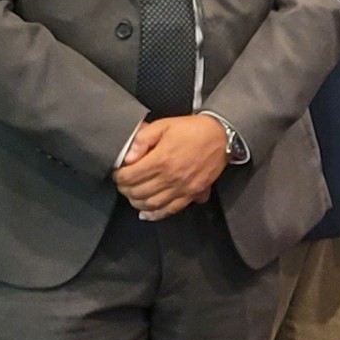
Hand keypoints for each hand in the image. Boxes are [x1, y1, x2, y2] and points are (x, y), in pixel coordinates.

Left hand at [116, 113, 230, 218]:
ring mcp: (182, 188)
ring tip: (132, 196)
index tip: (118, 173)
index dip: (119, 177)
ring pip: (152, 204)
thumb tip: (128, 157)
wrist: (221, 136)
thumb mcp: (164, 125)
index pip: (131, 176)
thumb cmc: (193, 129)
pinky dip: (157, 215)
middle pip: (138, 192)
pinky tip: (147, 213)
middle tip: (122, 184)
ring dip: (137, 203)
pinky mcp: (192, 193)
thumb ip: (143, 139)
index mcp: (161, 160)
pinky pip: (171, 210)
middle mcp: (170, 177)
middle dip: (125, 190)